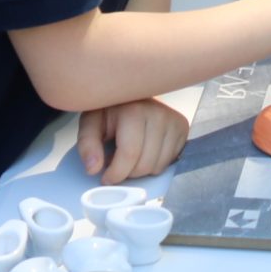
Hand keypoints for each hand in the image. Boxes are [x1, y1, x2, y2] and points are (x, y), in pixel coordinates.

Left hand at [76, 98, 190, 183]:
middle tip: (117, 163)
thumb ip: (88, 145)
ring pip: (158, 166)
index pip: (129, 154)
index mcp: (135, 110)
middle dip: (127, 173)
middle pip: (145, 164)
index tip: (106, 177)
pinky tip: (145, 151)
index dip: (115, 174)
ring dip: (141, 169)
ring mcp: (174, 120)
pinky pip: (169, 162)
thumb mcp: (91, 124)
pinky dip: (155, 164)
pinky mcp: (183, 128)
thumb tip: (93, 169)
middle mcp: (159, 113)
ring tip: (131, 155)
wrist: (132, 94)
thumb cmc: (110, 111)